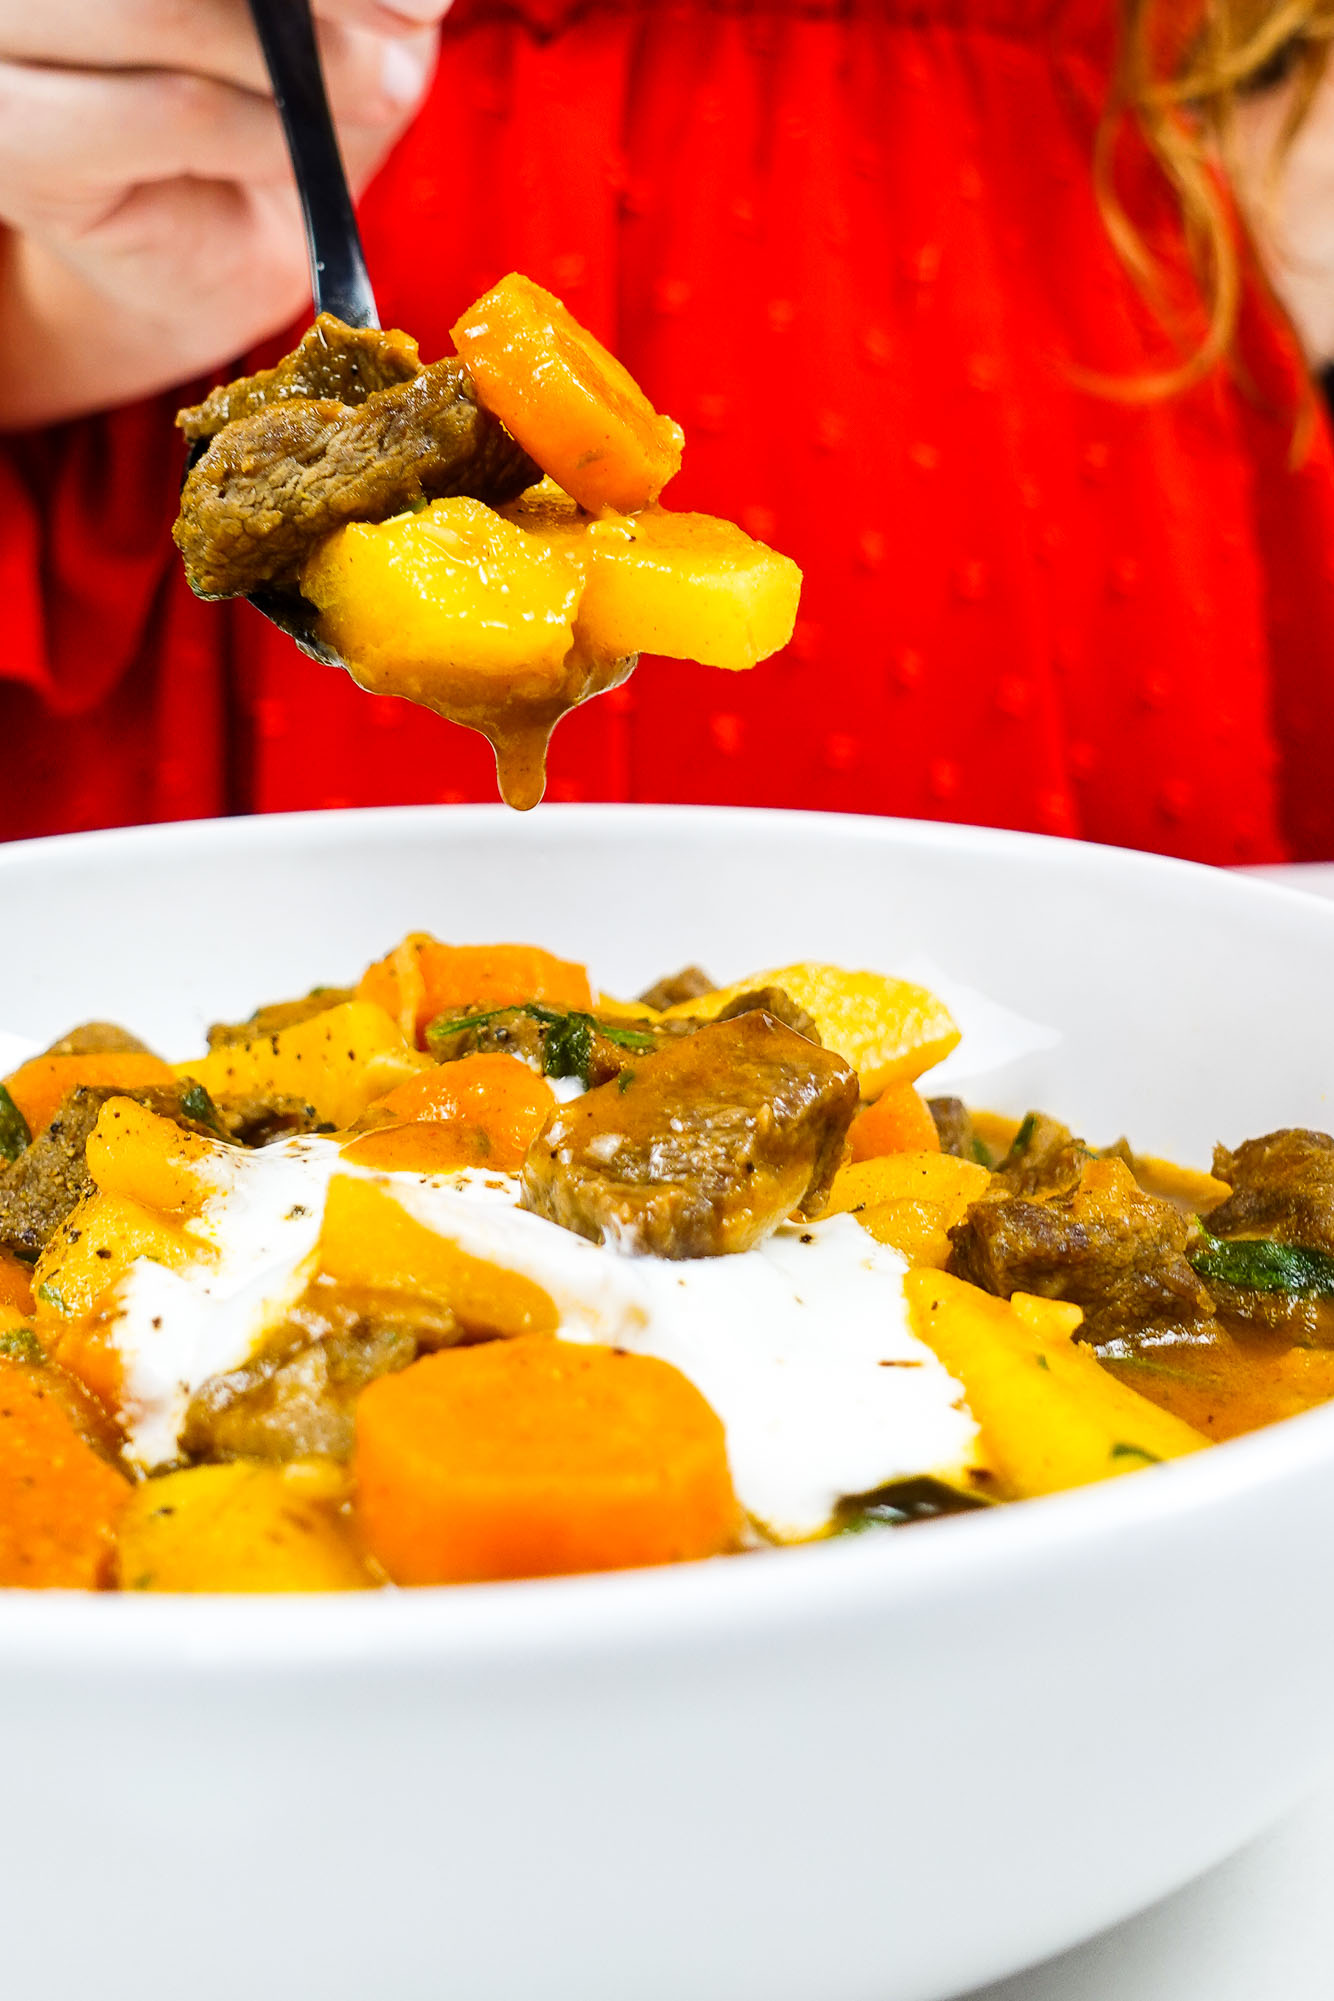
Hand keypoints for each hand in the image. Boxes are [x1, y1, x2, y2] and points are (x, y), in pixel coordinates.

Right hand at [0, 1, 451, 428]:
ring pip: (157, 6)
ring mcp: (0, 38)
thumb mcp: (318, 5)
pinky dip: (259, 132)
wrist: (209, 252)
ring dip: (295, 63)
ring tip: (373, 92)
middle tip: (411, 18)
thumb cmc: (264, 98)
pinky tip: (299, 154)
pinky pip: (169, 111)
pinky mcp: (13, 143)